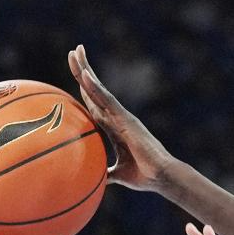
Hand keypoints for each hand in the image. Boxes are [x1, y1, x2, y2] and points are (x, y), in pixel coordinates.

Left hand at [68, 44, 169, 190]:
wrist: (160, 176)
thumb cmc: (144, 176)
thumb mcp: (118, 174)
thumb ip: (107, 173)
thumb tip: (96, 182)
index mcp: (114, 127)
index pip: (95, 103)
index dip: (85, 88)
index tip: (77, 74)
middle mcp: (117, 117)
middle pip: (95, 90)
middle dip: (83, 71)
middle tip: (73, 52)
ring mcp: (121, 115)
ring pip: (98, 88)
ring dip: (86, 70)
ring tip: (75, 52)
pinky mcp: (125, 118)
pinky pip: (106, 100)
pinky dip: (94, 87)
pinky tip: (84, 75)